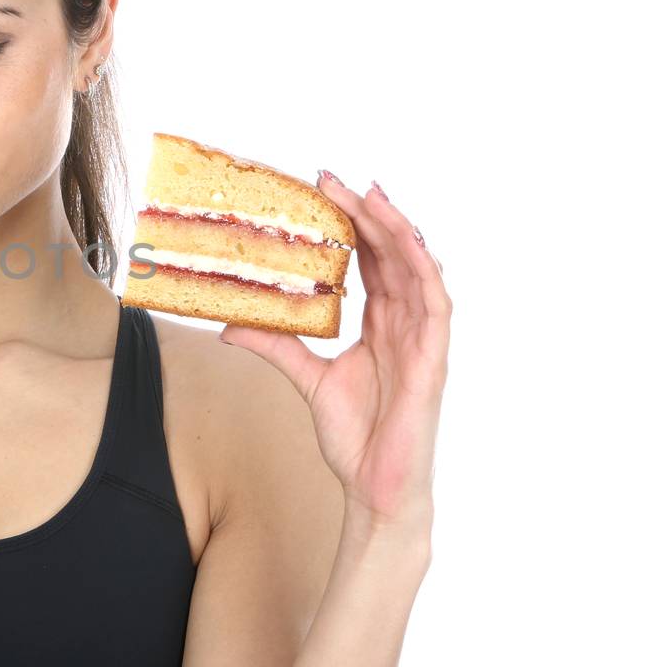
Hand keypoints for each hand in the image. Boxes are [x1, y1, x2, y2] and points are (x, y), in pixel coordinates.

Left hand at [218, 174, 449, 537]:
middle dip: (367, 214)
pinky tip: (409, 243)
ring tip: (369, 195)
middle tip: (334, 180)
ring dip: (395, 229)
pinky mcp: (433, 358)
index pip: (370, 263)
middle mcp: (404, 324)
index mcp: (381, 326)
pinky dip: (424, 270)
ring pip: (415, 268)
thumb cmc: (354, 437)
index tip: (323, 192)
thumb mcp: (306, 379)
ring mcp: (422, 339)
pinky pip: (436, 304)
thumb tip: (231, 325)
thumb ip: (276, 347)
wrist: (375, 486)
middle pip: (390, 255)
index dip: (353, 226)